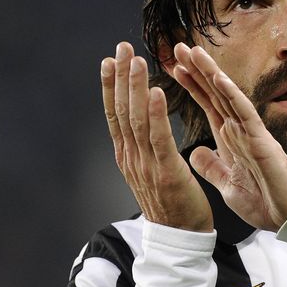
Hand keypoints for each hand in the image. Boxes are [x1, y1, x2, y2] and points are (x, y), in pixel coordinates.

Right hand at [100, 42, 212, 231]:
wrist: (178, 238)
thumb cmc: (170, 202)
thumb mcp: (149, 170)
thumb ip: (143, 147)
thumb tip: (138, 126)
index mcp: (127, 155)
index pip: (114, 114)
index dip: (110, 86)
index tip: (109, 60)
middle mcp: (131, 157)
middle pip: (121, 110)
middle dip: (120, 77)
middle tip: (121, 48)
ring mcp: (145, 164)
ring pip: (136, 119)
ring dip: (135, 87)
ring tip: (136, 61)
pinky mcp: (165, 171)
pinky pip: (159, 138)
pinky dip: (156, 114)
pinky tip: (156, 92)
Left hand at [171, 43, 286, 231]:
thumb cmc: (264, 202)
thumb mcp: (228, 185)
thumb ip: (211, 166)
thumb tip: (194, 152)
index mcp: (231, 139)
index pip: (208, 105)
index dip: (192, 85)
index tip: (174, 67)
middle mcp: (240, 130)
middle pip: (215, 93)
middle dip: (197, 70)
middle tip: (179, 46)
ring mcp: (250, 133)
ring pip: (228, 96)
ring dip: (211, 73)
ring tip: (194, 52)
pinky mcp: (261, 141)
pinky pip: (245, 113)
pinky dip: (232, 95)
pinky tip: (219, 78)